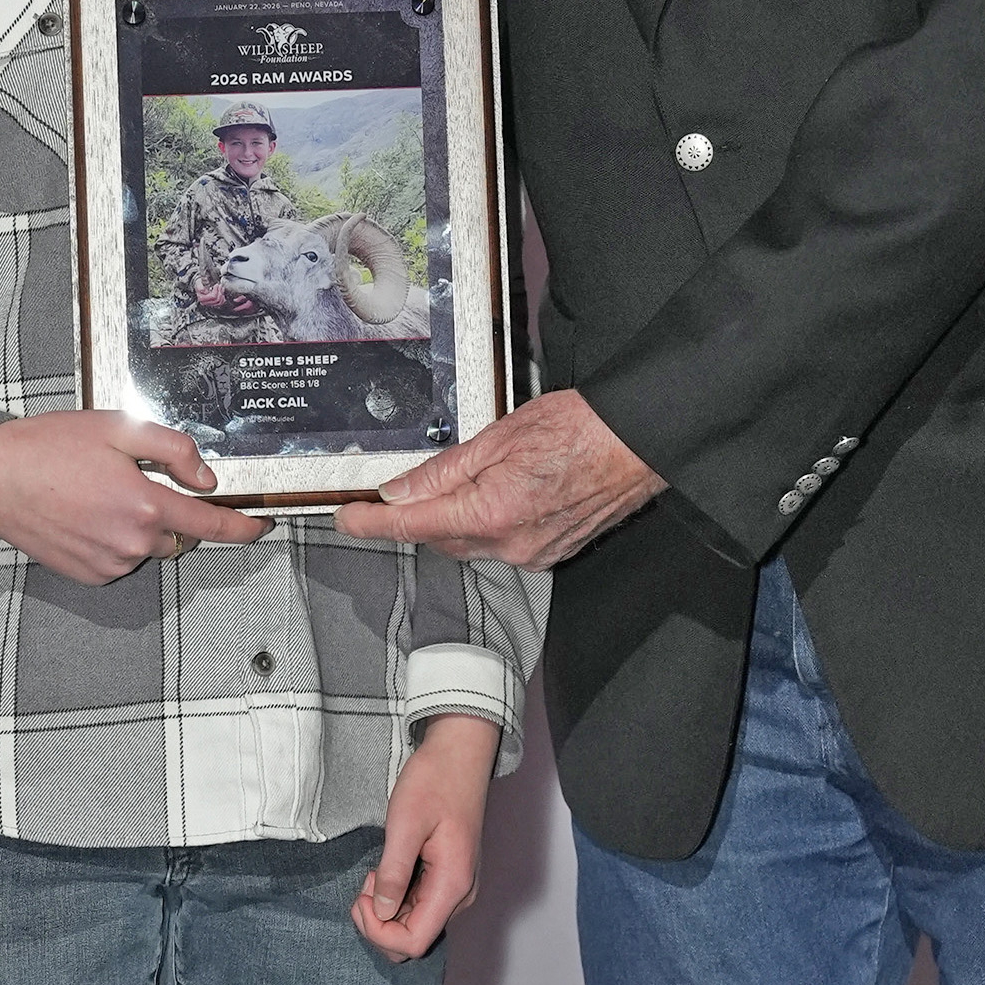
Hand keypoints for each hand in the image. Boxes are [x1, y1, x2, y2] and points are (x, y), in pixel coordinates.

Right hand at [0, 410, 272, 585]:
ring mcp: (109, 564)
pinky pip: (120, 559)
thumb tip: (206, 476)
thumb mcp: (118, 428)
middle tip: (134, 480)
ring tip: (99, 493)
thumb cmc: (49, 447)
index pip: (213, 524)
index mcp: (145, 505)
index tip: (262, 523)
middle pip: (179, 535)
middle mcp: (132, 543)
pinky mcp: (88, 575)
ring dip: (139, 526)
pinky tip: (86, 514)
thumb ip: (173, 449)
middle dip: (170, 512)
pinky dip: (115, 540)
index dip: (244, 526)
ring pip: (148, 548)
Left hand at [335, 390, 664, 571]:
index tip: (346, 519)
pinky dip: (487, 524)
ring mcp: (532, 554)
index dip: (371, 524)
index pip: (412, 526)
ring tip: (475, 477)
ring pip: (469, 544)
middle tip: (408, 486)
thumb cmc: (581, 430)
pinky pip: (500, 545)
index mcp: (491, 513)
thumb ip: (443, 471)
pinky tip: (502, 494)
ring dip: (455, 519)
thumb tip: (400, 491)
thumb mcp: (498, 437)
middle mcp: (510, 544)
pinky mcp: (549, 554)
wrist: (638, 443)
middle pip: (439, 539)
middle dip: (420, 515)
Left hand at [351, 713, 499, 961]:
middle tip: (365, 883)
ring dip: (385, 911)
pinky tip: (385, 871)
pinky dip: (395, 899)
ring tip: (375, 871)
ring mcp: (456, 888)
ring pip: (414, 925)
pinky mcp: (448, 879)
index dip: (379, 932)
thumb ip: (393, 872)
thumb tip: (382, 912)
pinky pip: (418, 907)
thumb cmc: (434, 781)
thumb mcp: (405, 823)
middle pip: (413, 940)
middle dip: (378, 924)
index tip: (362, 895)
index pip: (414, 943)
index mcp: (453, 884)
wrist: (460, 754)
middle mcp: (459, 895)